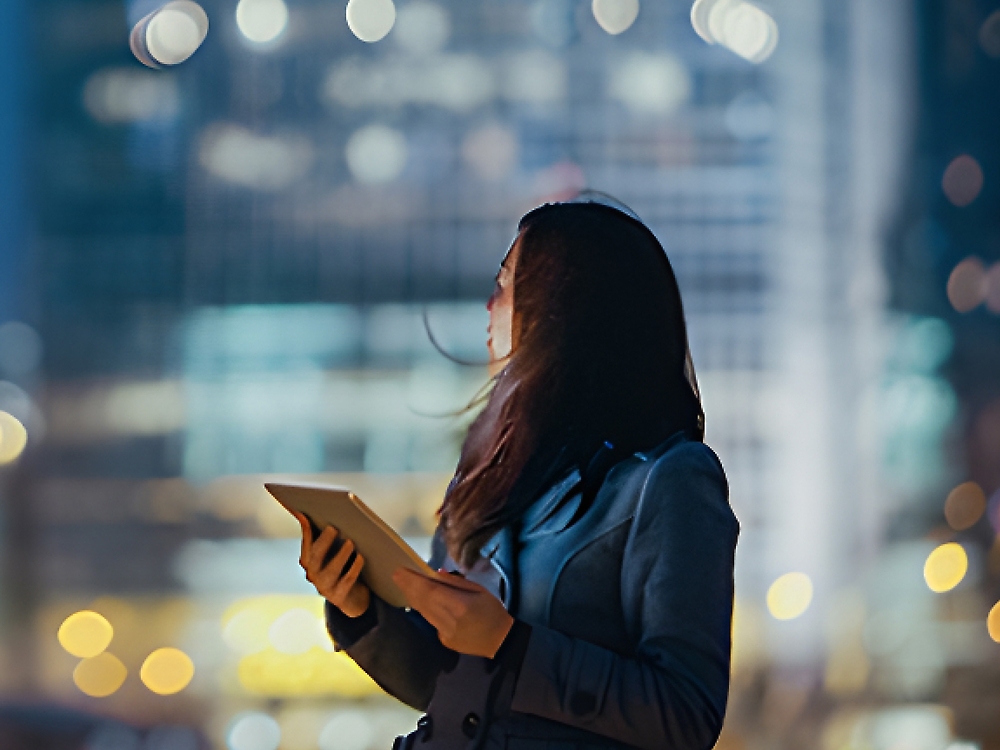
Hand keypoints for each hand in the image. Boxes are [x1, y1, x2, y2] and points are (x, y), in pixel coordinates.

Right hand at [295, 512, 370, 617]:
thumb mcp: (334, 551)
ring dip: (341, 555)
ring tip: (351, 542)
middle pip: (315, 558)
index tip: (307, 514)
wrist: (353, 598)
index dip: (305, 530)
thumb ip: (328, 535)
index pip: (306, 543)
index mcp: (309, 560)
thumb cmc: (344, 566)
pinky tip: (362, 557)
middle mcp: (313, 574)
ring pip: (331, 571)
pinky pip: (347, 581)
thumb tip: (326, 512)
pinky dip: (354, 568)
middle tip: (333, 528)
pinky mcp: (339, 597)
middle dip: (323, 542)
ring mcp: (325, 587)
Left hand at [392, 567, 513, 657]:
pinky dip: (424, 609)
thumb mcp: (480, 591)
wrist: (501, 642)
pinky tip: (419, 601)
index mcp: (460, 606)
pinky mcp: (444, 641)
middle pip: (423, 601)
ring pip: (423, 612)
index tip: (401, 571)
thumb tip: (436, 574)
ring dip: (413, 598)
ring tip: (403, 585)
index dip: (413, 581)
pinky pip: (430, 622)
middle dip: (408, 587)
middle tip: (396, 575)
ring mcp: (444, 634)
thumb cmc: (494, 612)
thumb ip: (456, 583)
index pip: (431, 591)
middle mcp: (449, 621)